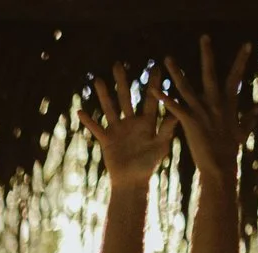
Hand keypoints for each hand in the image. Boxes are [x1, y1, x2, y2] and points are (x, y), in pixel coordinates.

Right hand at [79, 62, 172, 190]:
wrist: (132, 181)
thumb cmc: (149, 165)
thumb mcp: (161, 145)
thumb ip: (167, 128)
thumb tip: (177, 112)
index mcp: (147, 122)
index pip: (150, 98)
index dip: (152, 83)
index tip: (155, 65)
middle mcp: (131, 122)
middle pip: (126, 97)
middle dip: (122, 81)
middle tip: (118, 64)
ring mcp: (118, 130)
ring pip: (109, 108)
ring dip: (103, 95)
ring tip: (98, 80)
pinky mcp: (107, 140)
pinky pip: (96, 128)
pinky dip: (89, 121)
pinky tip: (80, 111)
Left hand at [162, 36, 255, 181]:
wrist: (220, 166)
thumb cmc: (230, 151)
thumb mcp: (241, 132)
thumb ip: (248, 118)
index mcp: (228, 103)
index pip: (235, 77)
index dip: (241, 61)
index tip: (247, 45)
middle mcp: (215, 103)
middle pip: (211, 73)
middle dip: (207, 55)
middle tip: (204, 37)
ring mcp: (202, 112)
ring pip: (187, 87)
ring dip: (176, 72)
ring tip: (167, 58)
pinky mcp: (190, 123)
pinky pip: (175, 108)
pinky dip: (164, 99)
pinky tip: (154, 90)